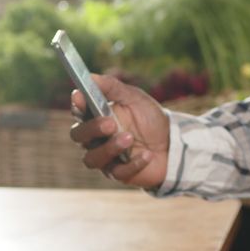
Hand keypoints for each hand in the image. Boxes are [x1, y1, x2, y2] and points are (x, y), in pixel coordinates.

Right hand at [69, 74, 169, 189]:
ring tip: (130, 139)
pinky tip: (147, 155)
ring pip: (92, 159)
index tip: (80, 96)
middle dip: (92, 129)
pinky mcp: (119, 173)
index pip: (78, 111)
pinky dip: (133, 163)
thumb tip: (91, 76)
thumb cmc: (149, 118)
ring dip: (110, 148)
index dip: (77, 105)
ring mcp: (106, 158)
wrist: (172, 143)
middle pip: (78, 136)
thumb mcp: (134, 98)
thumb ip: (112, 87)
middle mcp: (95, 138)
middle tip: (111, 124)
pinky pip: (117, 172)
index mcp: (96, 117)